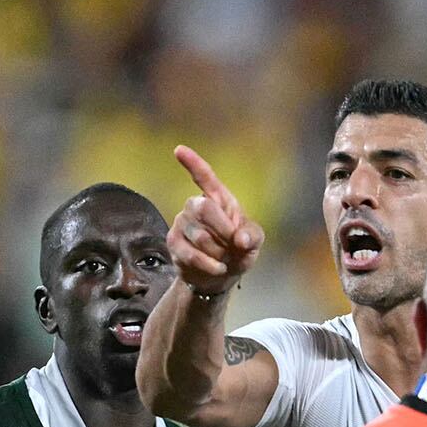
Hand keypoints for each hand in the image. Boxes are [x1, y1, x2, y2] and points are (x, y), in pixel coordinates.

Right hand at [167, 145, 263, 296]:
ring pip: (199, 236)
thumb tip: (239, 239)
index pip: (204, 176)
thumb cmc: (238, 251)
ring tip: (225, 257)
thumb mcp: (253, 242)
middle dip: (222, 229)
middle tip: (234, 243)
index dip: (192, 163)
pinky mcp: (173, 242)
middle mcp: (196, 206)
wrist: (220, 276)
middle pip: (203, 208)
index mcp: (218, 198)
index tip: (178, 149)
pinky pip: (191, 253)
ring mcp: (181, 223)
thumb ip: (252, 236)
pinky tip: (217, 267)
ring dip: (218, 251)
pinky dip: (209, 264)